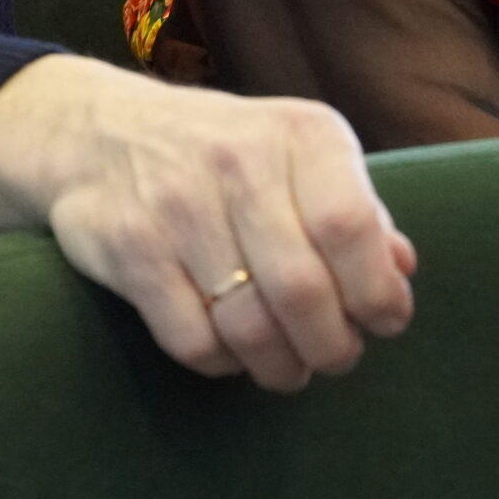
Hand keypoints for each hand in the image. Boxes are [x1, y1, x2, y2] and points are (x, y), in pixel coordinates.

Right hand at [0, 55, 415, 392]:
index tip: (383, 321)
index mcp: (299, 133)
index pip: (350, 227)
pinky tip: (231, 350)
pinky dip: (222, 363)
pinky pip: (192, 340)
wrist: (98, 132)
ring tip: (288, 366)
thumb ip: (353, 209)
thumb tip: (400, 270)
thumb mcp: (297, 155)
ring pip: (247, 325)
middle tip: (334, 357)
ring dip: (279, 365)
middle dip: (330, 345)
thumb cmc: (223, 153)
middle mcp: (238, 159)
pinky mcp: (128, 247)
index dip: (376, 292)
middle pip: (302, 289)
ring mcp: (176, 204)